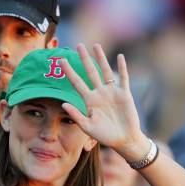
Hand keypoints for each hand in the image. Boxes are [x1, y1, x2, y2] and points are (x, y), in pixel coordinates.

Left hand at [60, 43, 149, 161]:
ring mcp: (111, 92)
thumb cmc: (105, 135)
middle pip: (90, 72)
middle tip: (78, 46)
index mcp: (89, 101)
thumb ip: (76, 115)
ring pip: (105, 71)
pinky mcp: (124, 94)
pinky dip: (122, 68)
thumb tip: (63, 104)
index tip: (60, 61)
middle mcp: (99, 93)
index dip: (69, 72)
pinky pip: (123, 78)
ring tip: (95, 46)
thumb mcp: (87, 127)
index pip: (76, 82)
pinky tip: (120, 57)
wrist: (123, 140)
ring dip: (101, 59)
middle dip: (84, 59)